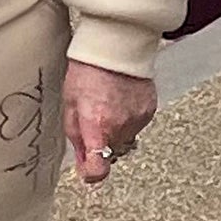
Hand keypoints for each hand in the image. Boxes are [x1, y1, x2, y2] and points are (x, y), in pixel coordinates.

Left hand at [62, 60, 153, 183]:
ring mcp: (137, 119)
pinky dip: (128, 120)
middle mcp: (120, 125)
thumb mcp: (71, 104)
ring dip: (116, 131)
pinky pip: (137, 126)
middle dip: (102, 144)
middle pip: (111, 153)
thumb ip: (76, 137)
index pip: (98, 167)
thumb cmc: (88, 70)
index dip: (92, 174)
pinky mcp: (150, 111)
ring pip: (125, 140)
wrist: (116, 46)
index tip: (88, 172)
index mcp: (97, 124)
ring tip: (109, 106)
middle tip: (94, 122)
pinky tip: (121, 101)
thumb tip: (81, 162)